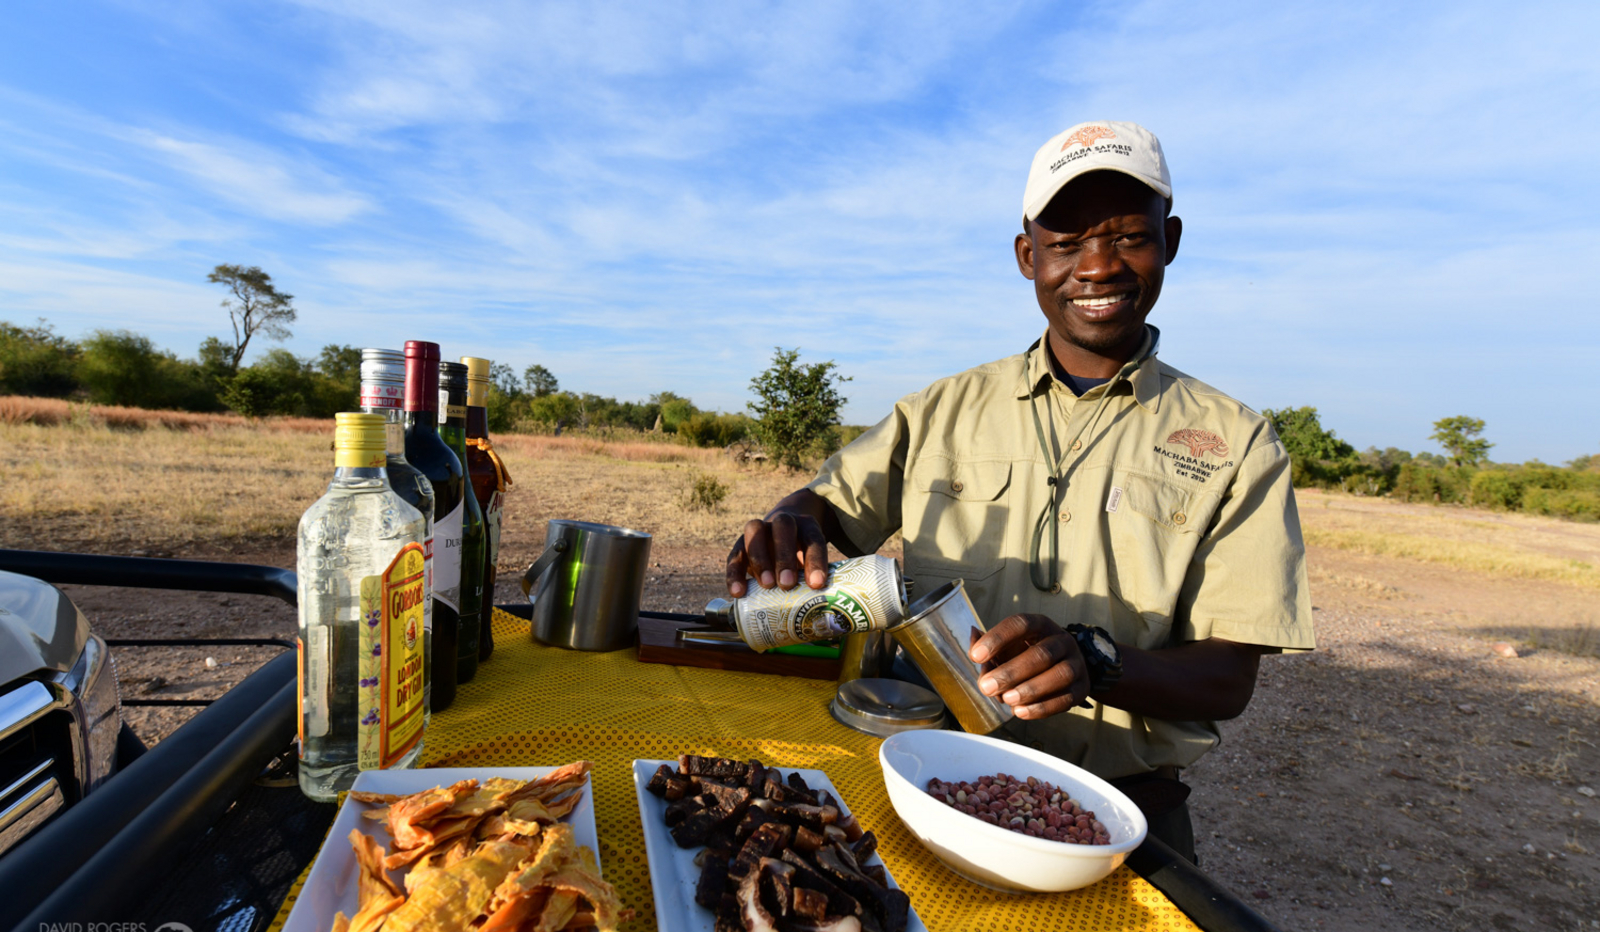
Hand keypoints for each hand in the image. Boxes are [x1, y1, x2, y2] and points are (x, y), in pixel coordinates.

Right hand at [726, 511, 829, 596]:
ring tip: (766, 585)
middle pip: (783, 526)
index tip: (817, 584)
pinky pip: (735, 554)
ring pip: (755, 531)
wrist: (782, 538)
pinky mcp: (741, 543)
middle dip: (785, 555)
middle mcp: (783, 522)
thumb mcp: (812, 562)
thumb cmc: (802, 558)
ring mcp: (760, 529)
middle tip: (787, 584)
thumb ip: (815, 578)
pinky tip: (738, 593)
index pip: (813, 539)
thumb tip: (821, 611)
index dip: (815, 560)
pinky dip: (735, 573)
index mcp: (807, 525)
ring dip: (760, 559)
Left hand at [968, 613, 1088, 719]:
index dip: (998, 638)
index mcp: (1040, 625)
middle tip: (987, 686)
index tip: (976, 656)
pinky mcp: (1082, 688)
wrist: (1067, 666)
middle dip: (1011, 672)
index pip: (1020, 624)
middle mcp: (1061, 641)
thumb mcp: (1010, 645)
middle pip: (1041, 654)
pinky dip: (1042, 708)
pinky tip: (1021, 712)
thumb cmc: (1029, 654)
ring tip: (1007, 700)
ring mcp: (1076, 664)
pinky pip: (1066, 699)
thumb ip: (989, 647)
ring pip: (1059, 675)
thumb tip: (973, 642)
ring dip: (1030, 689)